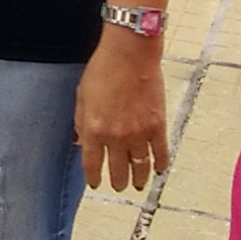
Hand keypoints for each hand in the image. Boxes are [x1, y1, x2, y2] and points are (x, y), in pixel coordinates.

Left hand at [76, 29, 171, 191]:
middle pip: (117, 171)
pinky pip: (160, 154)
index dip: (94, 177)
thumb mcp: (81, 96)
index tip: (96, 183)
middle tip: (119, 185)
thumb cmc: (103, 69)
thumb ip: (80, 122)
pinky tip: (158, 170)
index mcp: (93, 130)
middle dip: (117, 182)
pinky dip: (160, 165)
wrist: (130, 54)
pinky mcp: (157, 126)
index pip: (92, 164)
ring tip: (137, 184)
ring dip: (138, 179)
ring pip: (139, 167)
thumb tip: (80, 142)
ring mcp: (138, 133)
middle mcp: (115, 137)